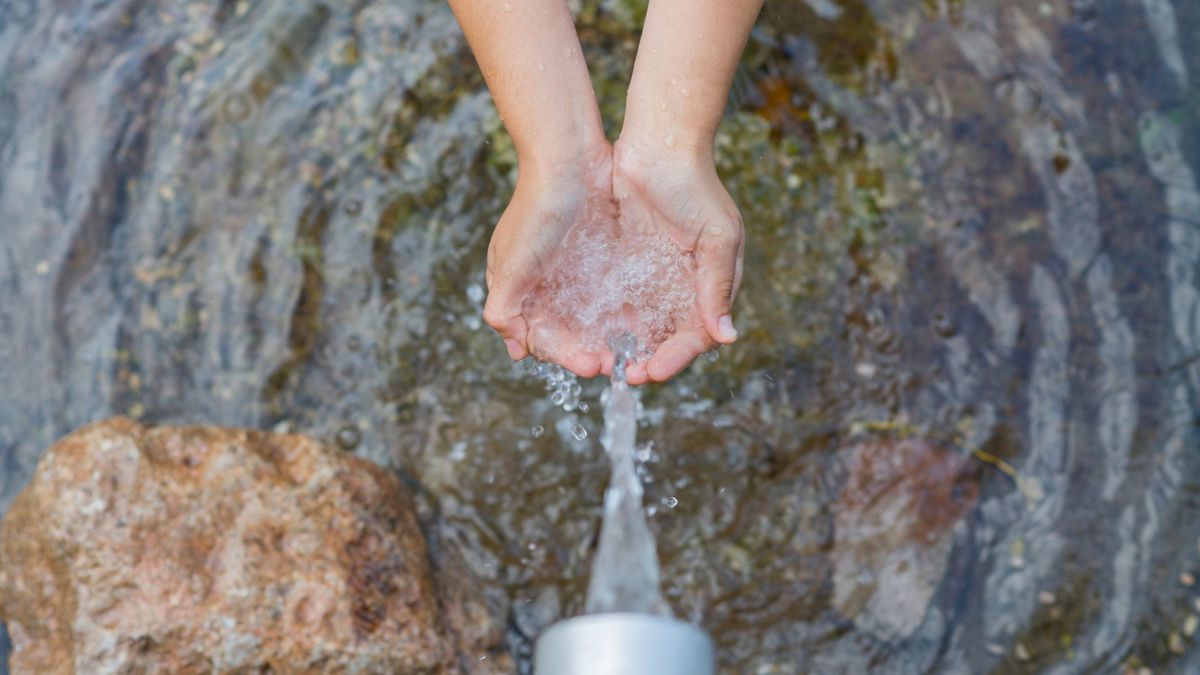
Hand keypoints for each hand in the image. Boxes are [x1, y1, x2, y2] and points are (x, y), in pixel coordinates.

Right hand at [483, 143, 614, 378]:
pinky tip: (639, 324)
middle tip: (616, 364)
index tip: (591, 365)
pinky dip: (620, 314)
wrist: (570, 157)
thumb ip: (504, 305)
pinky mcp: (597, 258)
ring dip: (606, 338)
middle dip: (587, 351)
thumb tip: (512, 347)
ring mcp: (571, 271)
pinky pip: (609, 295)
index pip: (539, 338)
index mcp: (516, 289)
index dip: (564, 355)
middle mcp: (542, 285)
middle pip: (565, 334)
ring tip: (632, 352)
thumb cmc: (536, 207)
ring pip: (588, 319)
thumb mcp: (513, 261)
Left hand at [610, 137, 743, 384]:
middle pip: (668, 339)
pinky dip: (609, 322)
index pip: (698, 335)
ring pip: (642, 326)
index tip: (652, 371)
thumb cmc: (695, 186)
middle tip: (625, 375)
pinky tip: (593, 335)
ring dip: (628, 347)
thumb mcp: (716, 236)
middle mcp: (684, 287)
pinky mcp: (627, 265)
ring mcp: (654, 277)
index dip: (676, 357)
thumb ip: (717, 286)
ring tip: (607, 363)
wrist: (659, 143)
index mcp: (711, 284)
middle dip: (649, 360)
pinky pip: (619, 302)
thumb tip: (727, 337)